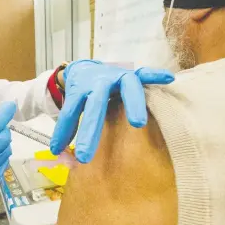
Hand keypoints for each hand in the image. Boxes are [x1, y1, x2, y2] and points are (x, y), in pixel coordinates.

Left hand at [50, 60, 174, 162]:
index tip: (56, 151)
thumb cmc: (82, 95)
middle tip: (84, 155)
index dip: (62, 131)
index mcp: (79, 91)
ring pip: (126, 87)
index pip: (69, 112)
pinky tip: (168, 79)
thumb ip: (67, 129)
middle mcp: (98, 83)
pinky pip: (146, 73)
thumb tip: (58, 156)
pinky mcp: (132, 73)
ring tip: (138, 123)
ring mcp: (117, 77)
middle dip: (90, 130)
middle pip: (95, 105)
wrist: (86, 68)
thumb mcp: (71, 108)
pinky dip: (156, 75)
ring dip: (133, 104)